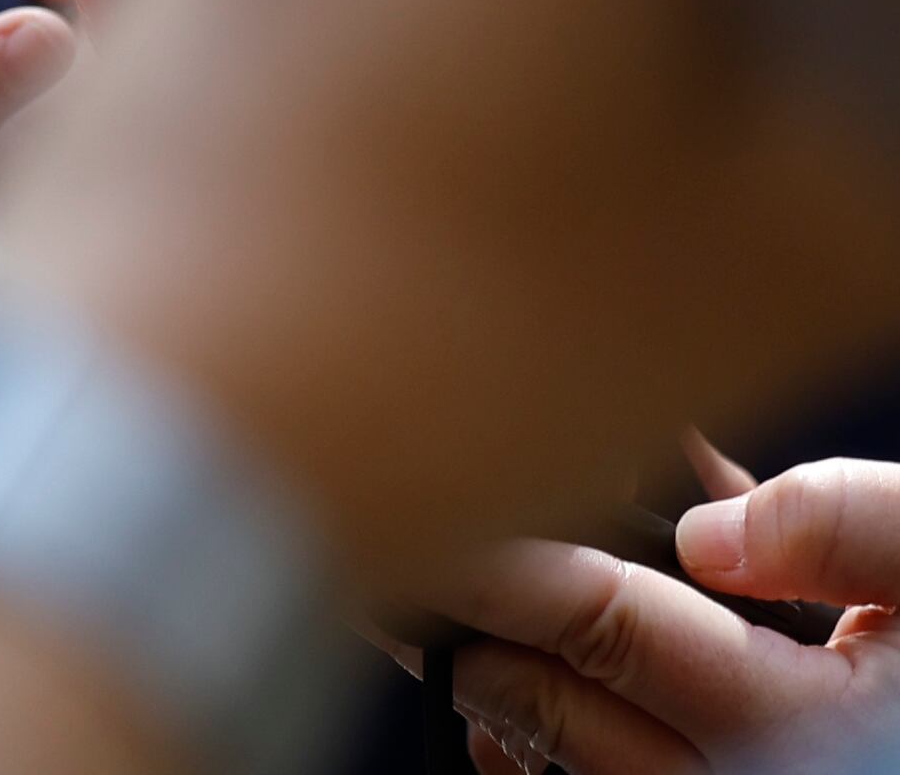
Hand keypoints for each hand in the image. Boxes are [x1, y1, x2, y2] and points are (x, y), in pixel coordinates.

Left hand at [430, 448, 899, 773]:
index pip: (593, 623)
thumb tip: (710, 524)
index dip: (489, 557)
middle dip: (470, 613)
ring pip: (550, 759)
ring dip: (500, 675)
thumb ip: (852, 526)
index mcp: (800, 728)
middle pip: (541, 700)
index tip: (407, 503)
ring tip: (439, 597)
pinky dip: (547, 746)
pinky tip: (530, 682)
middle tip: (400, 532)